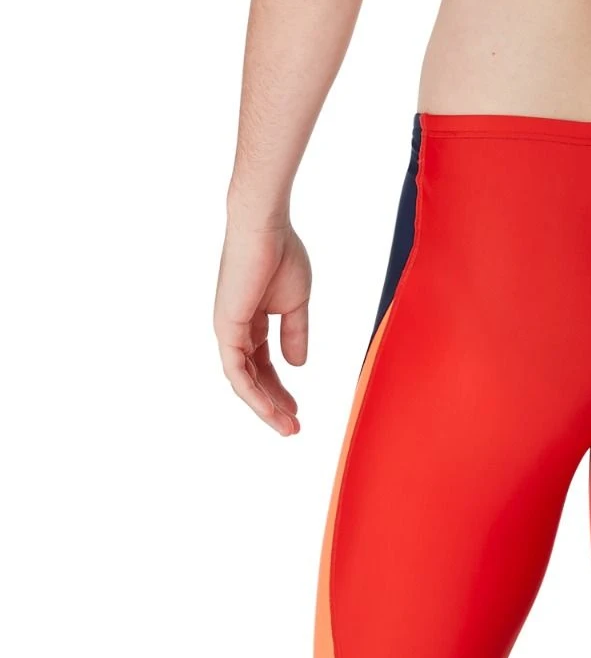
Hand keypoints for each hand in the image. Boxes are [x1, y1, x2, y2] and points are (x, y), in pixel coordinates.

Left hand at [214, 218, 311, 435]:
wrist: (265, 229)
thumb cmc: (281, 255)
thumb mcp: (296, 303)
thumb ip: (295, 334)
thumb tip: (298, 365)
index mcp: (252, 321)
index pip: (264, 364)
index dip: (280, 388)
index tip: (297, 410)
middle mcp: (236, 329)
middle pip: (253, 377)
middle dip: (272, 404)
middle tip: (292, 428)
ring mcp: (228, 330)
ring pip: (243, 381)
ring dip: (264, 407)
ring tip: (287, 428)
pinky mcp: (226, 328)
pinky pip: (238, 372)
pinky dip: (254, 393)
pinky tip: (271, 409)